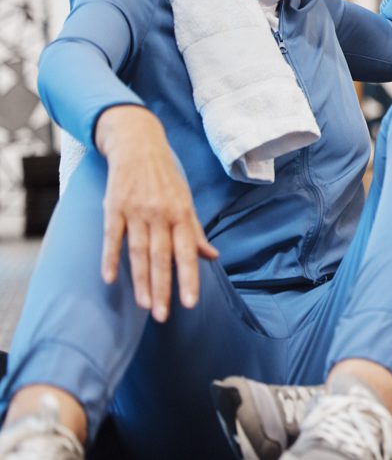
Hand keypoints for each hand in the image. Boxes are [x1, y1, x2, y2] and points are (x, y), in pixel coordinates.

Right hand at [95, 105, 218, 321]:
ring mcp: (137, 211)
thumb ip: (195, 232)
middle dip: (164, 288)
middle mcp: (161, 214)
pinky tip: (110, 279)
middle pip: (162, 257)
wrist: (139, 145)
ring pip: (139, 252)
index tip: (190, 303)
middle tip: (164, 315)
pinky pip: (112, 237)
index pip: (187, 253)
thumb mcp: (186, 201)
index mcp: (182, 214)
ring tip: (145, 305)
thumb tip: (212, 256)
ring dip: (141, 280)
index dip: (189, 278)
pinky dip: (110, 258)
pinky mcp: (115, 207)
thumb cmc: (166, 178)